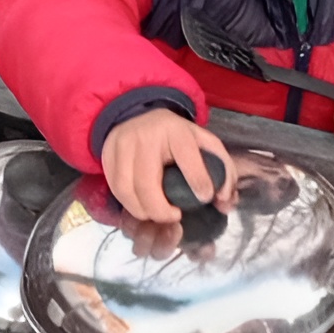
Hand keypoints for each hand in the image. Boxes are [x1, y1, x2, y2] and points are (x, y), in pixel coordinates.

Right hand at [98, 110, 237, 228]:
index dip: (197, 180)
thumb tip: (225, 201)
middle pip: (147, 183)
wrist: (139, 116)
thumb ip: (223, 170)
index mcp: (176, 131)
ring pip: (126, 189)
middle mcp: (145, 136)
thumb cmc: (176, 136)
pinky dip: (128, 204)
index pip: (187, 157)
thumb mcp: (204, 143)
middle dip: (161, 210)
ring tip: (157, 214)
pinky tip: (141, 206)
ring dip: (142, 211)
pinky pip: (115, 188)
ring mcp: (122, 146)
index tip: (204, 198)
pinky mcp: (107, 156)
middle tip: (174, 216)